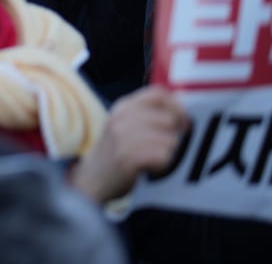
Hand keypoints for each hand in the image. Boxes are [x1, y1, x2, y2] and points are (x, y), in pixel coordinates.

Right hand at [71, 86, 188, 202]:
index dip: (176, 107)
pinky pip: (163, 157)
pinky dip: (163, 165)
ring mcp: (123, 137)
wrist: (90, 179)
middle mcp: (122, 118)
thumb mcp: (125, 125)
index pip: (158, 93)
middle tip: (166, 147)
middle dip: (175, 135)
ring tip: (155, 158)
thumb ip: (148, 114)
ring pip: (169, 139)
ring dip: (169, 153)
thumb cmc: (114, 154)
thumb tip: (181, 107)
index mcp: (123, 106)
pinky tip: (152, 168)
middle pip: (168, 118)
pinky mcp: (127, 157)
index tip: (180, 122)